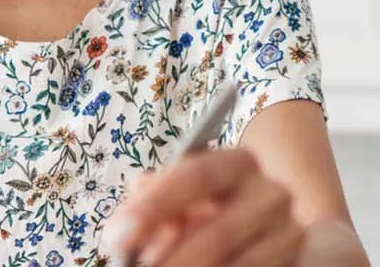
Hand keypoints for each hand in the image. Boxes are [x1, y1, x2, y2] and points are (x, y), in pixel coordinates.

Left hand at [100, 148, 305, 266]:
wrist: (274, 233)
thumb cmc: (210, 207)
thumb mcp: (180, 194)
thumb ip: (152, 200)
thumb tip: (123, 232)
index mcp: (236, 163)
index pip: (194, 177)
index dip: (154, 207)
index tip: (118, 237)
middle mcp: (271, 193)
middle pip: (218, 231)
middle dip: (173, 258)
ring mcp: (291, 235)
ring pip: (237, 264)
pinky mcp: (300, 263)